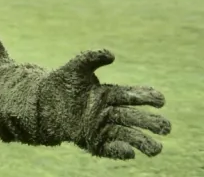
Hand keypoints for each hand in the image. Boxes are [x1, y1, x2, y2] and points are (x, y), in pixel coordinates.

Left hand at [40, 49, 170, 159]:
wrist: (41, 102)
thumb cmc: (62, 83)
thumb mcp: (76, 67)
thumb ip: (91, 57)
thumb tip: (112, 54)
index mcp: (110, 94)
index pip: (133, 96)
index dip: (148, 97)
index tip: (160, 99)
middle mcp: (110, 112)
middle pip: (134, 117)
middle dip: (151, 122)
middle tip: (166, 127)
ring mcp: (102, 128)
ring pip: (127, 135)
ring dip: (142, 142)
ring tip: (157, 148)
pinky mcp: (93, 141)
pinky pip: (109, 148)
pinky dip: (119, 150)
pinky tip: (130, 153)